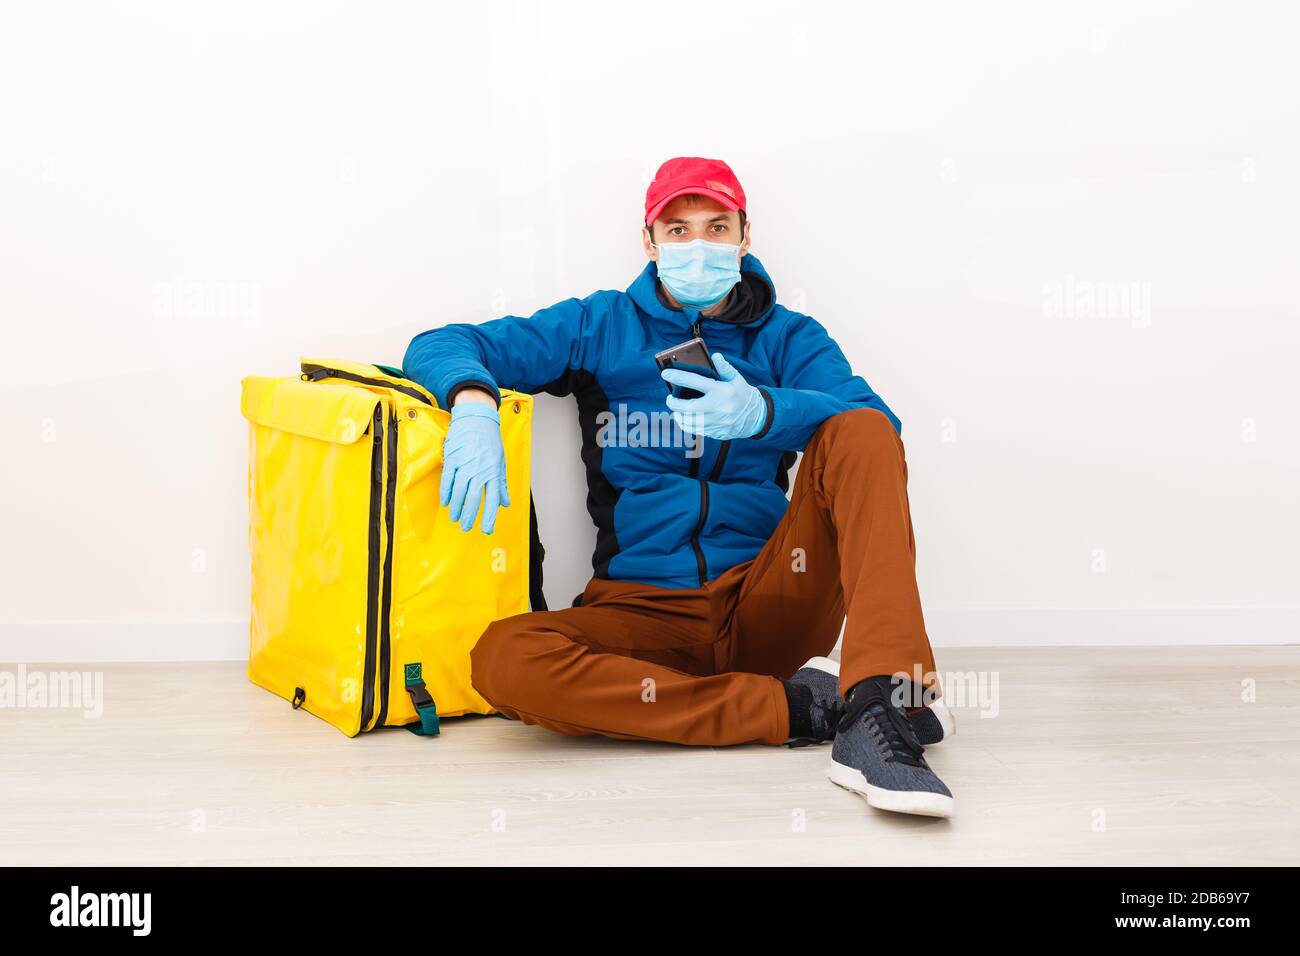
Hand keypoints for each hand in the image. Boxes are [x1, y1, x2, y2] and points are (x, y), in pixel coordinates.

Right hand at [440, 401, 510, 532]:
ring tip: (455, 518)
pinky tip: (446, 502)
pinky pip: (448, 479)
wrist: (477, 419)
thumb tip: (505, 503)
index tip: (486, 530)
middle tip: (466, 528)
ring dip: (457, 507)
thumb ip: (501, 484)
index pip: (492, 499)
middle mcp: (480, 470)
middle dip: (469, 516)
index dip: (489, 516)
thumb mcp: (500, 462)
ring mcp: (465, 464)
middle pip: (473, 499)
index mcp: (494, 472)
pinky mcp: (453, 458)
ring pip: (459, 491)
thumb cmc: (490, 441)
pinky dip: (446, 492)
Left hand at [661, 352, 767, 439]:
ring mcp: (717, 422)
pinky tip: (684, 419)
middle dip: (673, 403)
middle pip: (688, 407)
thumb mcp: (736, 378)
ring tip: (676, 409)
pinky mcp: (716, 432)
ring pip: (689, 422)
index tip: (665, 374)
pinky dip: (686, 425)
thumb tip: (715, 356)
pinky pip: (696, 431)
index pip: (695, 381)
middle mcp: (718, 408)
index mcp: (721, 391)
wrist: (757, 417)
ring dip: (678, 415)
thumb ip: (724, 368)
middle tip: (669, 398)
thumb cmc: (742, 394)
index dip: (678, 377)